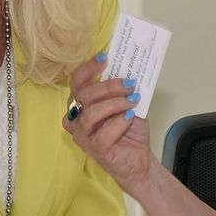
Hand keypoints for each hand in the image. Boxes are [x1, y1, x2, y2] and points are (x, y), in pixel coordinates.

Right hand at [63, 52, 153, 191]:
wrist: (139, 159)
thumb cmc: (130, 130)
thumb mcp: (128, 103)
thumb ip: (123, 90)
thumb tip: (128, 71)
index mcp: (81, 103)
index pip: (77, 82)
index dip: (89, 68)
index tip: (105, 57)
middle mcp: (76, 118)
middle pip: (84, 95)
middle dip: (109, 86)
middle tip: (130, 84)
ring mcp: (82, 136)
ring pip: (91, 113)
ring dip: (115, 104)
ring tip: (133, 101)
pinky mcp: (93, 150)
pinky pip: (102, 134)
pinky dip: (119, 123)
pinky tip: (129, 117)